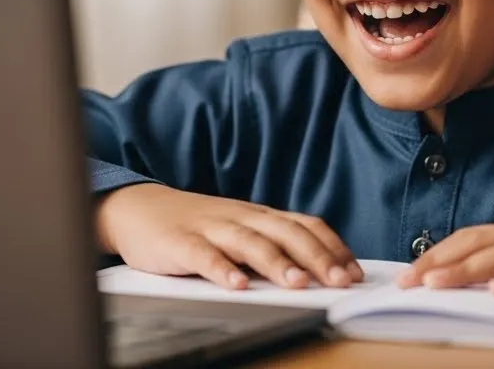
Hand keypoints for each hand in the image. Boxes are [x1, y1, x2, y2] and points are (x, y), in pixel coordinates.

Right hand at [96, 183, 363, 290]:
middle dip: (316, 257)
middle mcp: (241, 218)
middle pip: (285, 233)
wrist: (139, 209)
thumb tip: (319, 272)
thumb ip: (273, 246)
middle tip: (340, 281)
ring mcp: (211, 228)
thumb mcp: (240, 230)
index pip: (305, 225)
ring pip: (249, 242)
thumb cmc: (197, 226)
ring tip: (297, 283)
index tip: (354, 272)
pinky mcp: (180, 243)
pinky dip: (221, 269)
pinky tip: (236, 285)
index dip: (332, 247)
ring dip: (276, 263)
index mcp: (260, 216)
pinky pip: (203, 255)